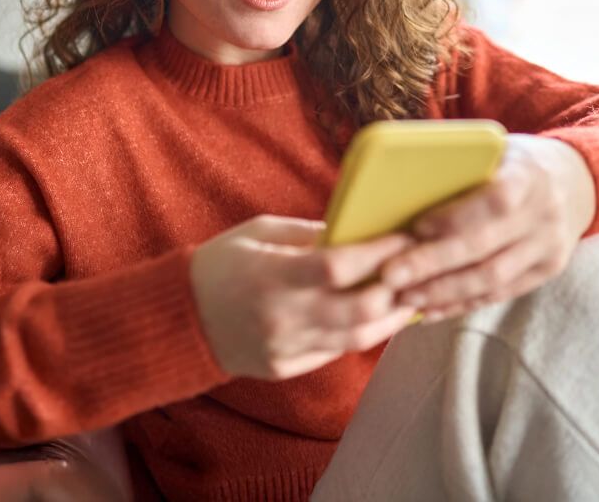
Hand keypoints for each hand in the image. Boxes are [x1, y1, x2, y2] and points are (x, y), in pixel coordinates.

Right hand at [190, 215, 418, 380]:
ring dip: (391, 318)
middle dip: (396, 289)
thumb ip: (308, 234)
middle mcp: (280, 316)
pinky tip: (378, 317)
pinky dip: (361, 333)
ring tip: (410, 297)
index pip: (339, 266)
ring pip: (356, 338)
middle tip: (418, 270)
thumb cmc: (219, 264)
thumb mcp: (258, 232)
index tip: (405, 237)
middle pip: (359, 310)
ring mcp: (284, 347)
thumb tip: (357, 231)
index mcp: (271, 276)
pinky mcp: (285, 367)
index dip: (379, 253)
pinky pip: (335, 352)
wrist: (179, 319)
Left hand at [379, 134, 596, 321]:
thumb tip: (400, 186)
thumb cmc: (516, 161)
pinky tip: (430, 309)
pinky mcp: (546, 272)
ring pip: (491, 279)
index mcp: (528, 176)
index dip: (455, 217)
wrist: (577, 181)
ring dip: (443, 292)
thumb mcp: (497, 149)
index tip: (417, 227)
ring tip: (404, 296)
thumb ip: (462, 166)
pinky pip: (500, 294)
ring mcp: (549, 248)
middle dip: (433, 264)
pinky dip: (462, 303)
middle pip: (485, 248)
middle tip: (390, 275)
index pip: (495, 201)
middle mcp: (543, 215)